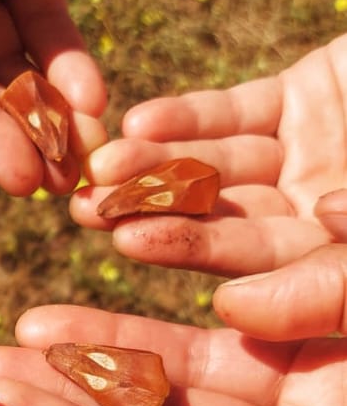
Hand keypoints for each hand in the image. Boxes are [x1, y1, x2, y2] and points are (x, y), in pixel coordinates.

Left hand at [72, 33, 346, 276]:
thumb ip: (329, 284)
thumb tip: (233, 303)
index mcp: (335, 265)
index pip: (258, 271)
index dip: (192, 252)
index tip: (127, 240)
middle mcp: (314, 220)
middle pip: (223, 221)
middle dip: (153, 212)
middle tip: (84, 207)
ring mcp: (308, 159)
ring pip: (219, 166)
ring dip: (158, 163)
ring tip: (100, 162)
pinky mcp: (304, 101)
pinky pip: (237, 114)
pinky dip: (191, 117)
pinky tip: (139, 121)